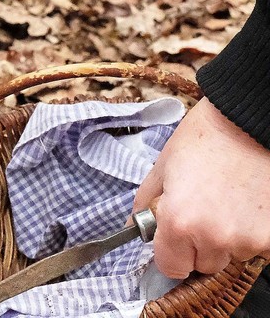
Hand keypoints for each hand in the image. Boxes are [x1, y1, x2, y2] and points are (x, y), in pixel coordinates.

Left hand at [133, 97, 269, 277]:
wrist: (247, 123)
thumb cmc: (204, 138)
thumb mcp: (163, 165)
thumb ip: (145, 201)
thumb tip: (135, 225)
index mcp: (179, 222)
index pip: (170, 266)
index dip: (169, 250)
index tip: (172, 235)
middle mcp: (215, 238)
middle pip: (202, 263)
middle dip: (197, 243)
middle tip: (201, 208)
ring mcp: (248, 241)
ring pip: (229, 254)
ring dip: (225, 237)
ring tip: (225, 199)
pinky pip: (253, 246)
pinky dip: (248, 231)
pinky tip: (244, 202)